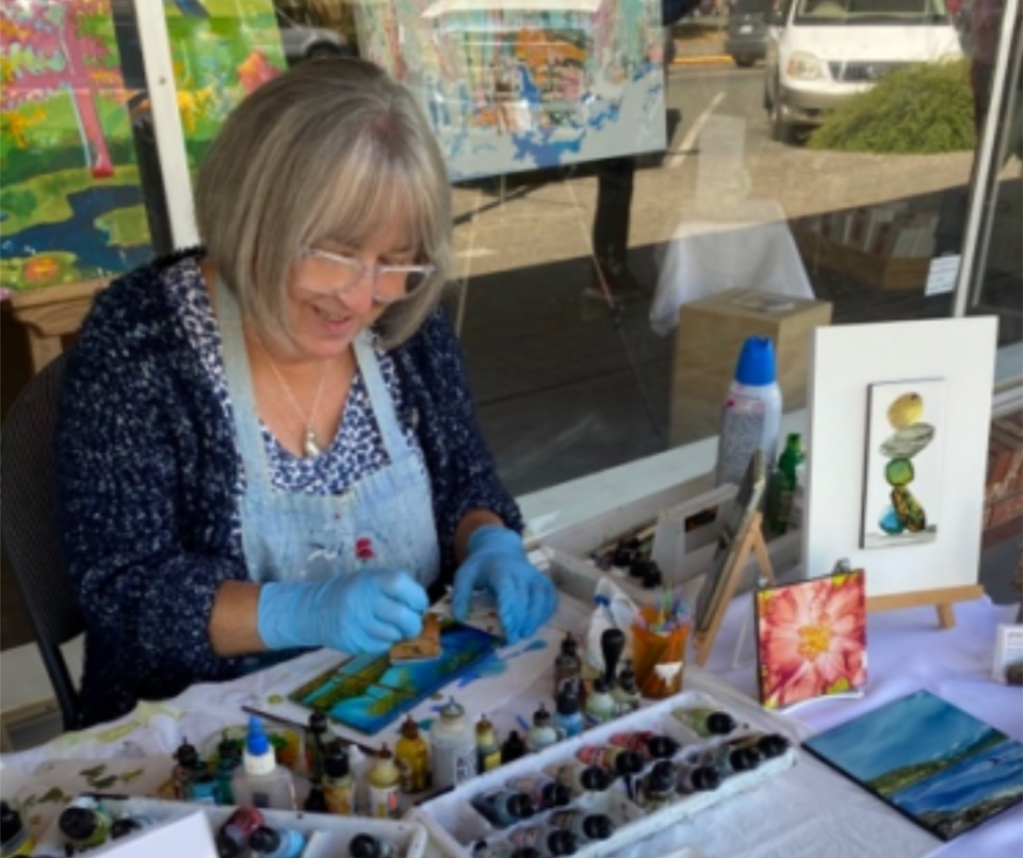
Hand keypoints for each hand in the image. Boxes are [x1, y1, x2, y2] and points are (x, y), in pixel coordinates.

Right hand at [257, 568, 427, 653]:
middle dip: (413, 623)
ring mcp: (355, 621)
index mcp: (370, 579)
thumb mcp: (372, 581)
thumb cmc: (355, 593)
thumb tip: (422, 610)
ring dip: (398, 634)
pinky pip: (380, 646)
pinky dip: (384, 642)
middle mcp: (361, 599)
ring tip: (390, 627)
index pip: (400, 584)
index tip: (419, 604)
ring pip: (392, 634)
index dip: (417, 597)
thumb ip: (395, 590)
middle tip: (412, 624)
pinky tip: (375, 633)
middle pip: (401, 615)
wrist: (316, 609)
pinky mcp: (351, 641)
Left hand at [451, 525, 557, 643]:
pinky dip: (547, 612)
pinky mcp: (543, 581)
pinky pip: (550, 597)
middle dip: (520, 619)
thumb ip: (461, 595)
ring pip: (541, 595)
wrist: (500, 547)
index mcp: (499, 570)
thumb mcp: (465, 575)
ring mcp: (534, 576)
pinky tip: (538, 625)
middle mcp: (521, 572)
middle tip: (513, 639)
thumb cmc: (481, 566)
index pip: (507, 589)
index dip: (509, 609)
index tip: (507, 628)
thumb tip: (460, 618)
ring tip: (526, 634)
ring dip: (536, 617)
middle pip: (524, 596)